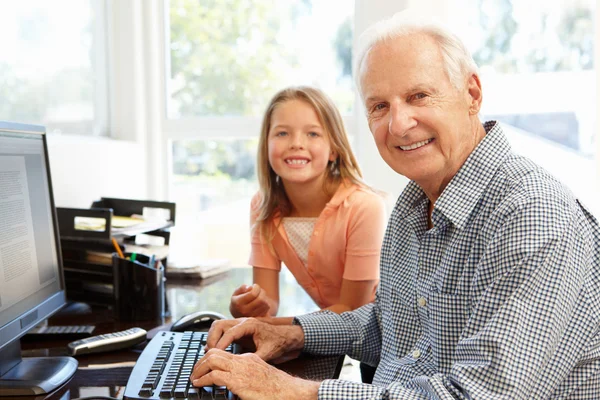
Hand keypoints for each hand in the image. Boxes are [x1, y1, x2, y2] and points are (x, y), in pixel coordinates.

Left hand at [190, 349, 319, 399]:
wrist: (289, 392)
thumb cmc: (278, 389)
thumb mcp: (261, 378)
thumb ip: (248, 377)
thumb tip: (237, 386)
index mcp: (249, 358)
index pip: (225, 354)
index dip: (211, 360)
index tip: (204, 368)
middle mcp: (243, 360)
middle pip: (215, 352)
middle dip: (201, 361)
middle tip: (195, 371)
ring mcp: (240, 369)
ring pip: (212, 360)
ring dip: (199, 368)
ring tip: (194, 377)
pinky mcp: (237, 381)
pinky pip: (214, 376)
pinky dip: (203, 379)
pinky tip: (199, 384)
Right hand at [207, 317, 303, 361]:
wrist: (286, 336)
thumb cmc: (279, 342)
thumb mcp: (268, 352)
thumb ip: (254, 358)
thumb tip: (240, 366)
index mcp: (250, 325)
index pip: (230, 332)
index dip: (221, 344)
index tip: (215, 355)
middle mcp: (243, 321)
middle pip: (219, 325)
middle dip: (212, 339)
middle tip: (210, 354)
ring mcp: (239, 324)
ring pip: (218, 325)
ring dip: (212, 337)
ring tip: (210, 352)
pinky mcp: (238, 329)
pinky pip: (222, 330)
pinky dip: (216, 338)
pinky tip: (214, 349)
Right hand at [229, 284, 270, 317]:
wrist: (238, 315)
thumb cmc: (238, 301)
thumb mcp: (236, 293)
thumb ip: (242, 288)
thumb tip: (250, 288)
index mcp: (238, 303)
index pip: (253, 294)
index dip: (256, 287)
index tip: (254, 286)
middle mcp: (245, 311)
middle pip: (261, 299)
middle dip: (262, 292)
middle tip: (259, 290)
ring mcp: (252, 316)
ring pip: (265, 304)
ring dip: (265, 297)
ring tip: (260, 296)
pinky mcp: (258, 319)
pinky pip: (267, 309)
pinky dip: (266, 303)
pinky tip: (261, 302)